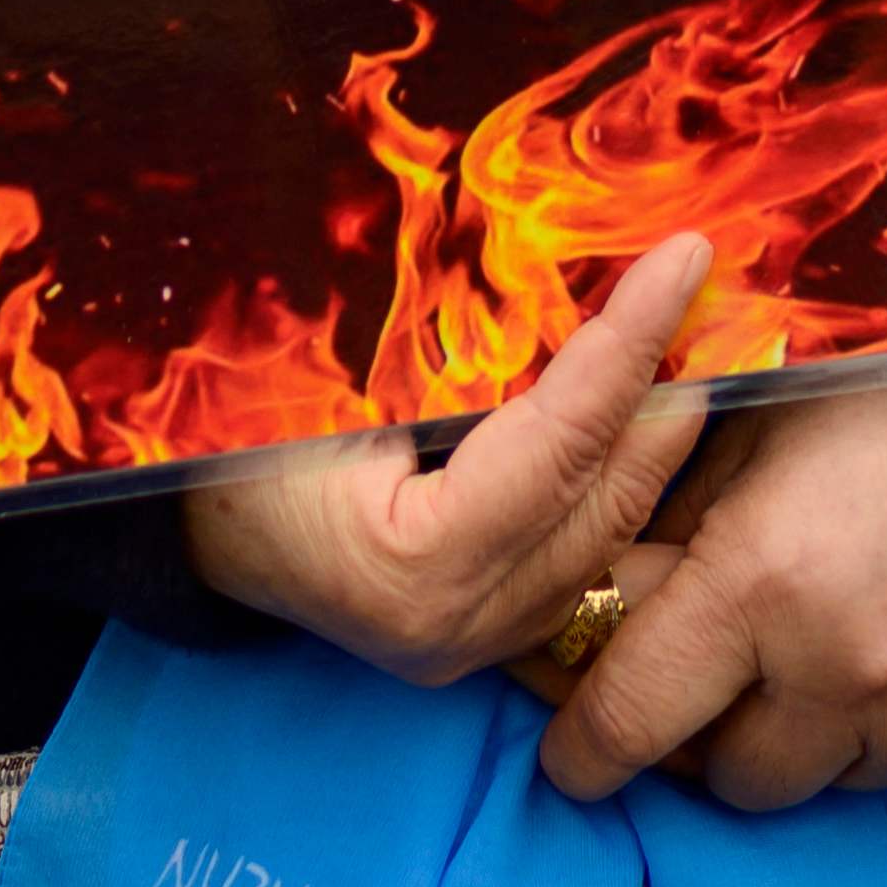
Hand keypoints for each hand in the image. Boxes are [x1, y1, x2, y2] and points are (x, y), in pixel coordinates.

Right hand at [183, 235, 710, 690]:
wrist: (162, 518)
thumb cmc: (217, 433)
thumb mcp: (318, 365)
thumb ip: (440, 329)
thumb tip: (549, 242)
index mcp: (417, 564)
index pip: (563, 437)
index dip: (631, 340)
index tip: (688, 259)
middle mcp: (458, 626)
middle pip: (605, 496)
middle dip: (671, 388)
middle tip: (724, 293)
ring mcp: (469, 644)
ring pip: (606, 532)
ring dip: (656, 435)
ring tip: (703, 338)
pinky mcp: (475, 635)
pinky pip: (578, 553)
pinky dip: (615, 477)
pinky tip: (646, 411)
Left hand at [540, 375, 886, 812]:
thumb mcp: (757, 430)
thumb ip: (671, 527)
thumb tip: (603, 601)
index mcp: (761, 581)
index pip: (632, 718)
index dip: (587, 747)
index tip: (575, 754)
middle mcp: (841, 668)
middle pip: (729, 778)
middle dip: (706, 738)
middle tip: (715, 680)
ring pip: (820, 780)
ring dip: (801, 731)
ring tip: (825, 638)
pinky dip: (886, 721)